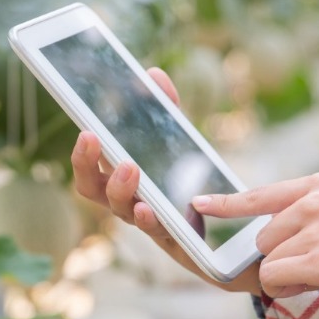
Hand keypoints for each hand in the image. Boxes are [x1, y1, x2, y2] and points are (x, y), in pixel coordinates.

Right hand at [70, 68, 261, 293]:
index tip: (85, 130)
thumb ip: (167, 112)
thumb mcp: (181, 145)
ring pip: (125, 212)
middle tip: (92, 139)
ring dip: (121, 189)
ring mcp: (153, 226)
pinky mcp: (180, 245)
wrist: (236, 237)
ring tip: (129, 167)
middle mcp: (131, 204)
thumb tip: (152, 74)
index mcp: (124, 182)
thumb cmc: (194, 189)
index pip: (90, 171)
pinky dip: (153, 220)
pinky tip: (151, 208)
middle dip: (87, 166)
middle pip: (93, 192)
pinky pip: (161, 235)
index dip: (82, 154)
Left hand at [192, 173, 318, 297]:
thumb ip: (309, 210)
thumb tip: (270, 233)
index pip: (259, 194)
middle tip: (317, 263)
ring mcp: (315, 228)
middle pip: (262, 238)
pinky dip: (289, 287)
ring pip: (269, 260)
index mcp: (317, 185)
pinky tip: (317, 282)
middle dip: (281, 258)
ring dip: (288, 275)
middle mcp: (312, 202)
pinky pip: (277, 277)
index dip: (226, 203)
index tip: (199, 203)